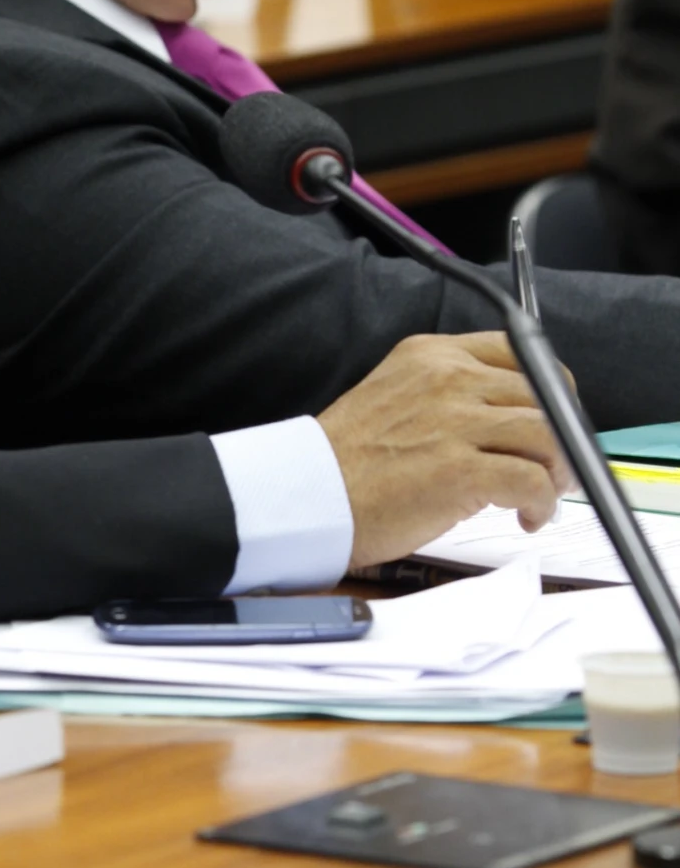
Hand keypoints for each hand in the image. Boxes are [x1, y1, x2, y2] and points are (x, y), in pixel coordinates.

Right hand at [318, 331, 570, 569]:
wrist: (308, 495)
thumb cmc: (347, 459)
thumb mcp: (395, 393)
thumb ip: (449, 391)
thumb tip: (511, 417)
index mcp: (431, 354)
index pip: (521, 350)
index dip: (550, 388)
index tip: (551, 417)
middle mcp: (448, 378)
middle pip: (544, 394)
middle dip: (560, 435)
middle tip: (553, 466)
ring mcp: (455, 422)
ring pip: (547, 435)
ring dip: (555, 471)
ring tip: (541, 495)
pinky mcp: (461, 470)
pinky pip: (532, 481)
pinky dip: (540, 503)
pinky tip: (525, 516)